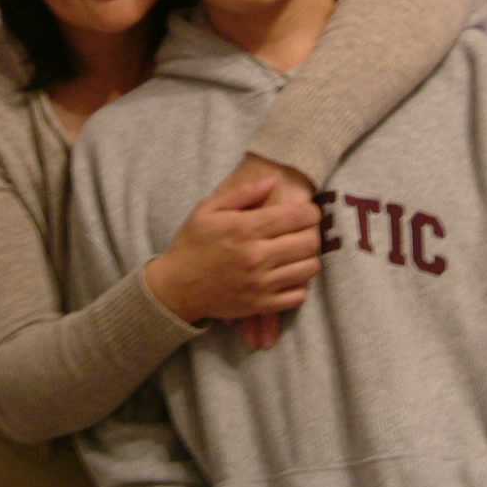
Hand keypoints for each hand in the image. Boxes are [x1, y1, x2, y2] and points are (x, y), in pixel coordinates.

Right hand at [145, 168, 320, 336]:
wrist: (175, 287)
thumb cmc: (192, 244)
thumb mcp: (208, 209)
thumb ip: (242, 193)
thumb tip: (272, 181)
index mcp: (246, 228)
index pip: (298, 216)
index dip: (310, 211)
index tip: (306, 212)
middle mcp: (257, 256)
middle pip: (310, 242)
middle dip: (311, 233)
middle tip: (302, 233)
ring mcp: (261, 283)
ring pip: (309, 269)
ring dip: (308, 258)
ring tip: (296, 254)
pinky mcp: (261, 305)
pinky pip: (299, 295)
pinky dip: (300, 285)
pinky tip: (289, 275)